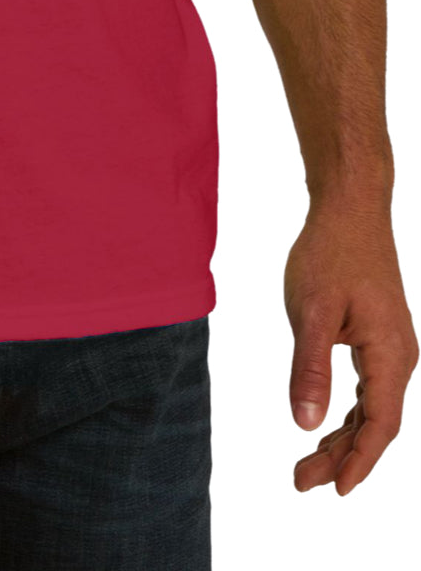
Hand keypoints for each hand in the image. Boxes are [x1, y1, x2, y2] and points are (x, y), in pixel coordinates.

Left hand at [286, 199, 416, 494]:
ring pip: (371, 408)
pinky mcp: (379, 336)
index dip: (358, 462)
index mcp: (390, 354)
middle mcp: (399, 356)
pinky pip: (368, 388)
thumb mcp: (312, 310)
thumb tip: (305, 423)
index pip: (380, 425)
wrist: (351, 208)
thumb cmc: (331, 251)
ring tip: (307, 463)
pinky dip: (347, 411)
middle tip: (300, 480)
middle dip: (341, 457)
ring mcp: (391, 347)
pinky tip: (325, 424)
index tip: (335, 491)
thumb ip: (309, 367)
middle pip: (375, 423)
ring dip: (342, 437)